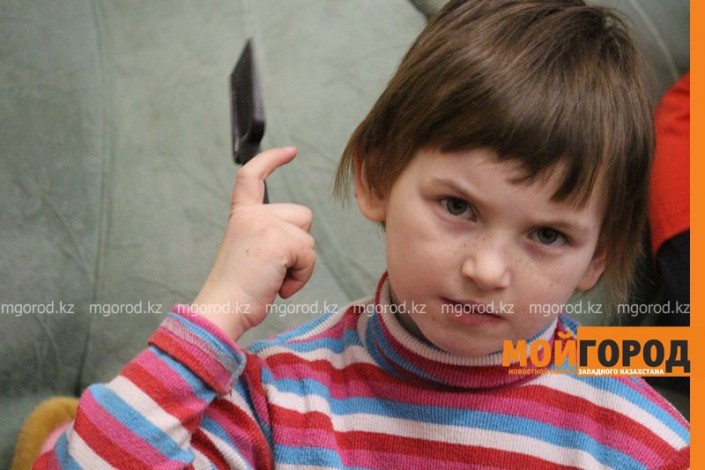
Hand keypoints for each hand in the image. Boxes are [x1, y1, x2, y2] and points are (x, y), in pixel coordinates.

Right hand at [191, 147, 315, 339]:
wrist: (224, 309)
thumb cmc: (239, 291)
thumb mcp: (251, 252)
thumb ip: (269, 235)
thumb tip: (300, 240)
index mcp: (242, 215)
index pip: (252, 176)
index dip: (272, 159)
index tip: (290, 151)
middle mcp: (252, 214)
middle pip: (303, 216)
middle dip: (298, 244)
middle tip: (271, 268)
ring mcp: (265, 225)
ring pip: (308, 238)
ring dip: (300, 264)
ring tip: (273, 278)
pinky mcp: (279, 240)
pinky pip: (309, 256)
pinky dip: (301, 277)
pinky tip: (278, 286)